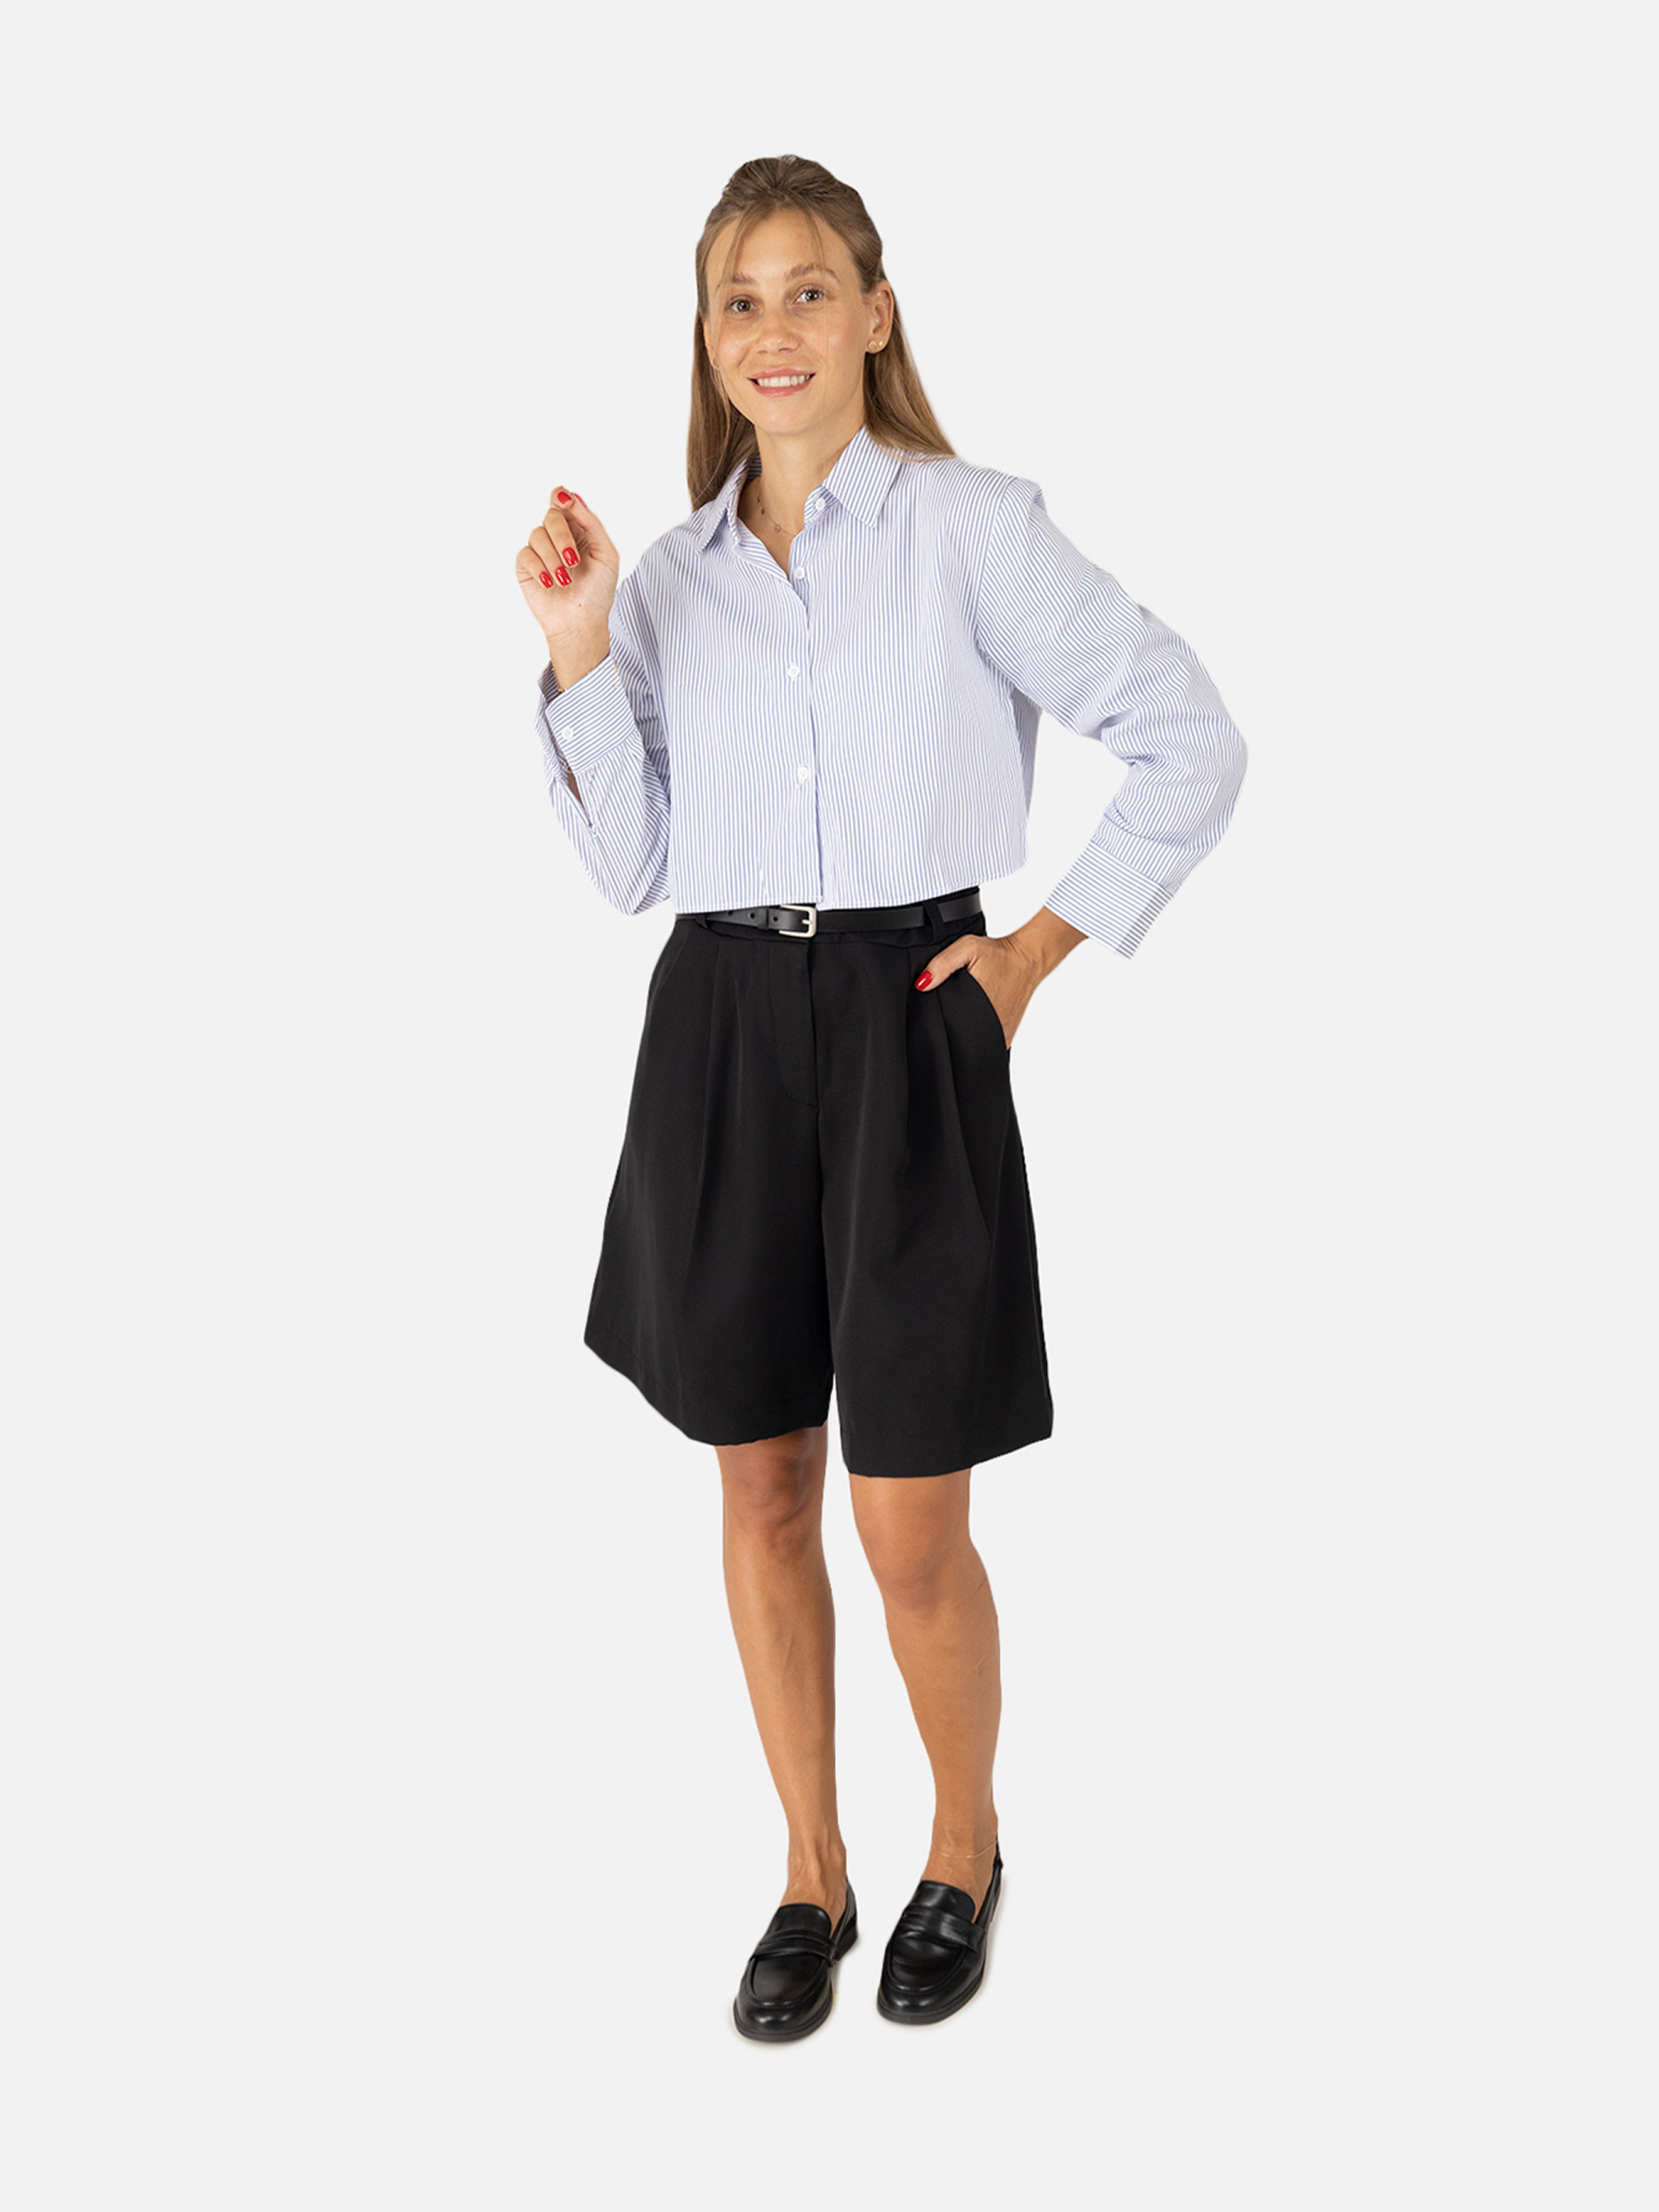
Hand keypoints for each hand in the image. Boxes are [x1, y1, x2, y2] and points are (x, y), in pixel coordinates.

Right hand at [515, 485, 618, 682]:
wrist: (582, 623)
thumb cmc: (598, 593)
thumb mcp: (606, 555)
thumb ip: (592, 524)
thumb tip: (573, 498)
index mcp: (579, 530)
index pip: (564, 502)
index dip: (561, 497)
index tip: (565, 503)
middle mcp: (558, 537)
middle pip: (551, 515)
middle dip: (562, 536)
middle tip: (573, 560)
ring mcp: (541, 551)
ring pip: (537, 534)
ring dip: (553, 558)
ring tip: (565, 580)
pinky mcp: (526, 567)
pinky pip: (525, 554)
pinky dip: (539, 568)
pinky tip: (550, 583)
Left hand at [912, 909, 1086, 1045]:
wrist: (1029, 959)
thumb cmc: (999, 954)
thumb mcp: (968, 948)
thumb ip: (942, 964)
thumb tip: (921, 984)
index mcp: (973, 1008)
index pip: (944, 1026)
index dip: (934, 1019)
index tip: (933, 1010)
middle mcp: (987, 1026)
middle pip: (957, 1036)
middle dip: (949, 1026)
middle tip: (950, 1008)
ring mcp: (998, 1034)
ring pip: (972, 1043)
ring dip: (964, 1032)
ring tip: (964, 1013)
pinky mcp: (1006, 1037)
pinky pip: (985, 1043)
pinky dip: (978, 1035)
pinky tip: (976, 1018)